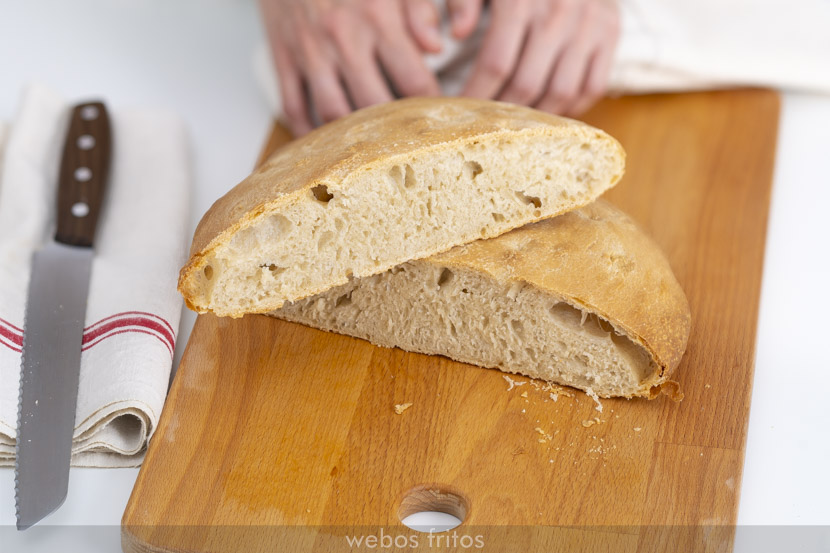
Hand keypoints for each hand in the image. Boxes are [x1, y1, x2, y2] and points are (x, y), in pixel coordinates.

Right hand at [259, 0, 441, 135]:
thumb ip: (419, 9)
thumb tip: (438, 47)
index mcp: (377, 18)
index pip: (415, 81)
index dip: (433, 108)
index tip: (441, 122)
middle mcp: (343, 39)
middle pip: (375, 106)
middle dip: (394, 132)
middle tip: (409, 147)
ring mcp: (310, 52)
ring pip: (333, 114)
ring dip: (352, 139)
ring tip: (370, 153)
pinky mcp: (282, 58)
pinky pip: (293, 106)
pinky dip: (306, 131)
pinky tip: (323, 145)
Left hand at [448, 0, 618, 116]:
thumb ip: (463, 0)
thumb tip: (456, 34)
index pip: (496, 64)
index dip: (476, 95)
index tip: (459, 112)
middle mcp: (559, 13)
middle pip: (526, 84)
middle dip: (499, 112)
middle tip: (482, 125)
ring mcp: (589, 25)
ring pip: (560, 92)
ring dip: (533, 117)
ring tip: (512, 124)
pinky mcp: (610, 33)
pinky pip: (592, 87)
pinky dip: (570, 108)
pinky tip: (547, 113)